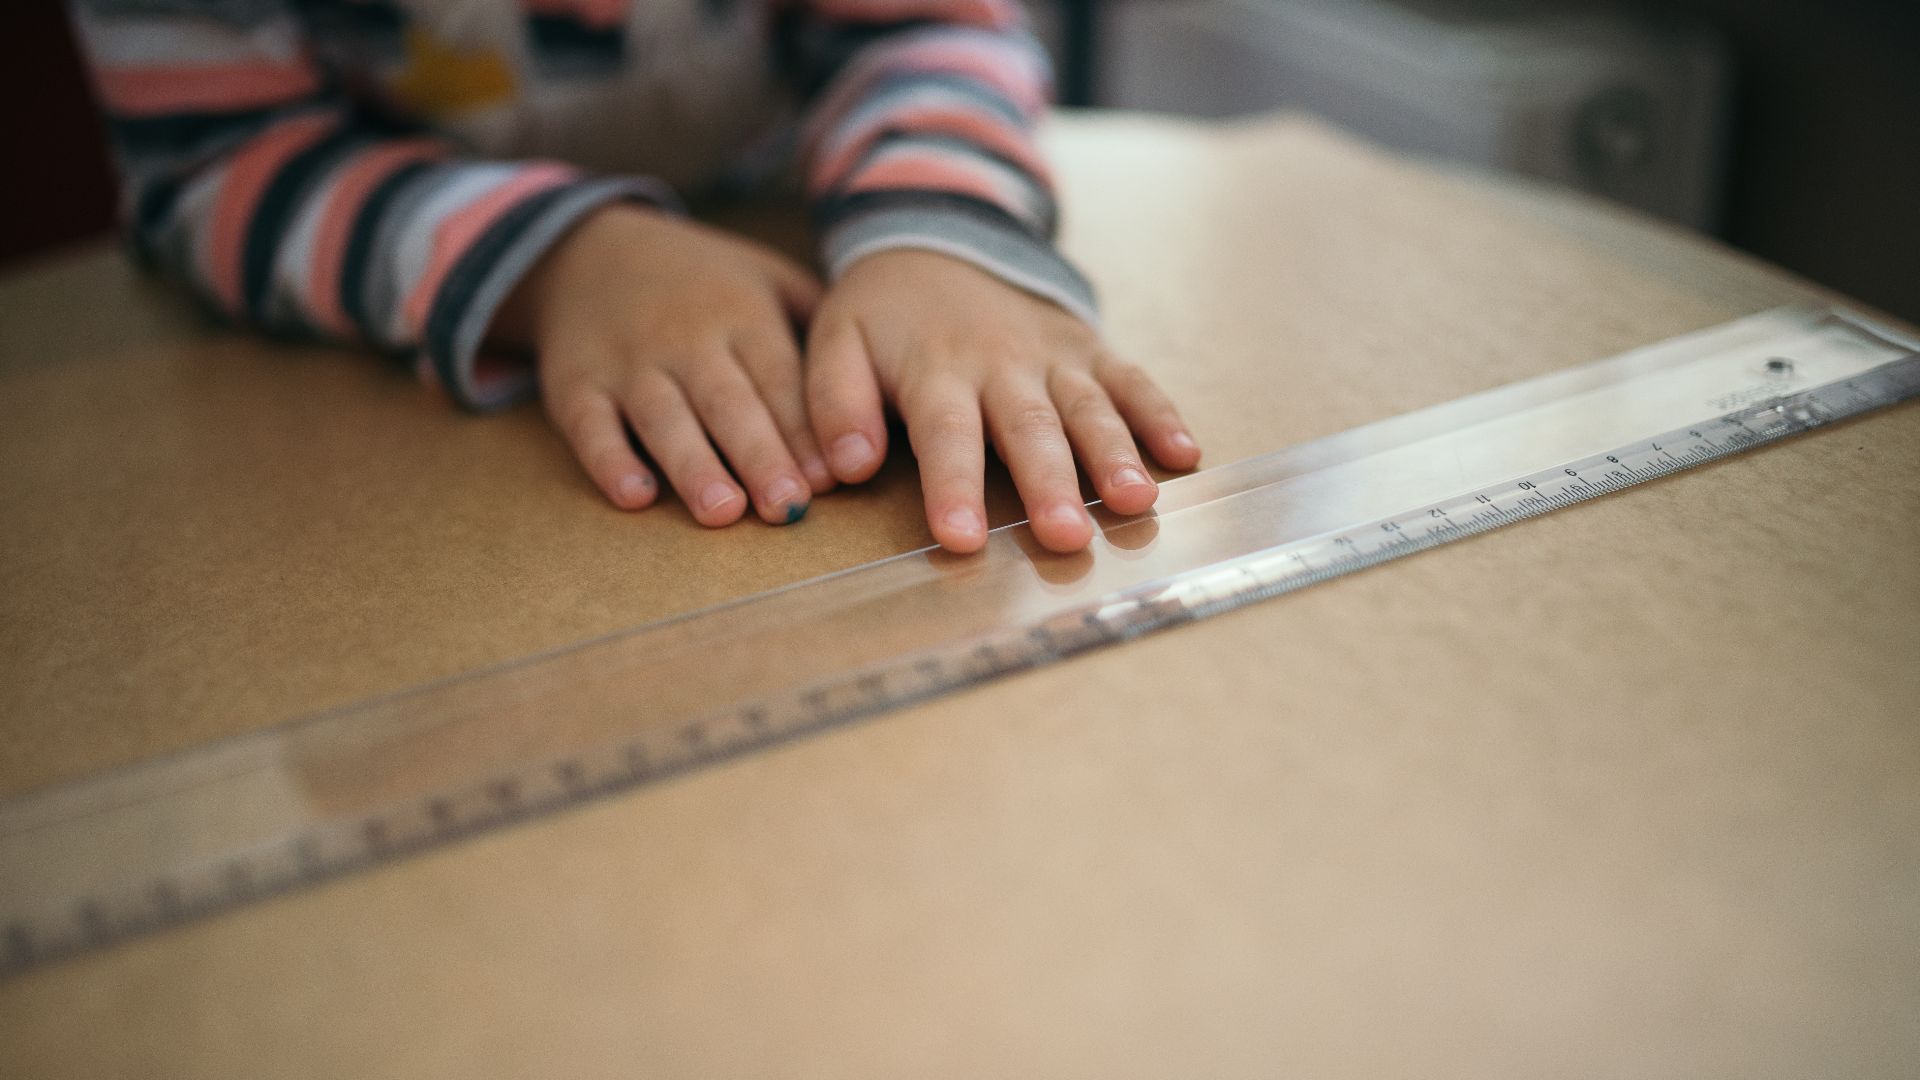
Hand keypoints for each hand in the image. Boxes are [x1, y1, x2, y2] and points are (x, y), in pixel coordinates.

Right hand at [492, 203, 831, 525]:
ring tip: (722, 511)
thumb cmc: (703, 283)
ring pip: (664, 418)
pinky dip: (610, 461)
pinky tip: (634, 496)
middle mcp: (686, 339)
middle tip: (786, 507)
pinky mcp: (576, 385)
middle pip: (727, 403)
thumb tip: (878, 389)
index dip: (802, 429)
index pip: (779, 378)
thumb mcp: (766, 278)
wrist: (591, 251)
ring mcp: (627, 363)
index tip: (830, 479)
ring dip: (693, 466)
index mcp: (742, 315)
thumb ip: (817, 324)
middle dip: (759, 455)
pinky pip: (591, 427)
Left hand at [805, 249, 1200, 553]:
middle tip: (1066, 538)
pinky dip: (1160, 414)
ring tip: (1135, 504)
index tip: (961, 539)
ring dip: (1116, 455)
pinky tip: (1184, 455)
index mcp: (937, 369)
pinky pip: (1132, 379)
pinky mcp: (1091, 349)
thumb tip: (845, 468)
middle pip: (1030, 428)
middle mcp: (1003, 363)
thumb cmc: (885, 313)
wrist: (941, 239)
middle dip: (1051, 484)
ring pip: (1090, 407)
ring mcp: (1055, 355)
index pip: (946, 433)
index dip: (954, 486)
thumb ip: (834, 403)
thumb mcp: (835, 341)